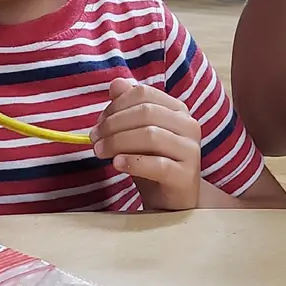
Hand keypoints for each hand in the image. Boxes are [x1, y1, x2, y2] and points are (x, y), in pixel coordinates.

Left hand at [90, 78, 202, 210]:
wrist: (172, 202)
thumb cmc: (153, 163)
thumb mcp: (137, 134)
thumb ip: (128, 108)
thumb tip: (116, 83)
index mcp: (178, 110)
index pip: (144, 94)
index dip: (116, 105)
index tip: (98, 123)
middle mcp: (189, 125)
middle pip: (146, 113)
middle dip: (113, 124)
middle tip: (94, 139)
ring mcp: (191, 151)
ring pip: (151, 136)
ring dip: (118, 142)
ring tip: (100, 152)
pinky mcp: (186, 176)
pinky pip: (158, 164)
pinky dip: (133, 162)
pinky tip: (117, 164)